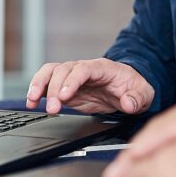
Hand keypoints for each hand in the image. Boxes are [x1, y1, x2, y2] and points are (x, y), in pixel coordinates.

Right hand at [25, 58, 154, 114]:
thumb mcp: (143, 94)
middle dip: (54, 88)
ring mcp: (73, 77)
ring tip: (32, 101)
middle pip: (63, 70)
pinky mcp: (66, 87)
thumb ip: (136, 98)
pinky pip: (48, 83)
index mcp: (103, 68)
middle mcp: (84, 69)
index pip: (84, 69)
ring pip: (51, 72)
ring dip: (39, 84)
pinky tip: (32, 102)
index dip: (72, 80)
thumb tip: (128, 103)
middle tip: (52, 108)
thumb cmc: (134, 87)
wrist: (128, 88)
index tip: (64, 95)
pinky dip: (37, 90)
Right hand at [98, 84, 175, 176]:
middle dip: (136, 150)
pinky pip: (171, 128)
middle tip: (114, 176)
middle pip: (166, 122)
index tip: (135, 158)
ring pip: (164, 125)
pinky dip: (152, 146)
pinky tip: (137, 165)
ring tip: (118, 174)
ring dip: (139, 150)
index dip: (158, 142)